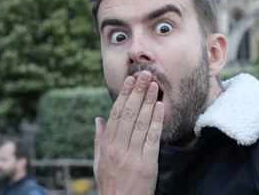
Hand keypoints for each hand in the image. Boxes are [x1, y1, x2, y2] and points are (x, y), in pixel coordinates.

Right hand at [94, 71, 163, 194]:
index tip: (130, 80)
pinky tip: (160, 108)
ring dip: (149, 102)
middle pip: (129, 114)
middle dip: (137, 92)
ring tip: (155, 85)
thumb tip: (98, 119)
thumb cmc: (110, 186)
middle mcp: (118, 149)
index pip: (116, 114)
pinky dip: (157, 121)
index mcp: (106, 146)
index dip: (124, 95)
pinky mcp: (147, 165)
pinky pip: (153, 139)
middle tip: (145, 75)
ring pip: (141, 123)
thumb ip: (99, 140)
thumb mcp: (98, 163)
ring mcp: (132, 156)